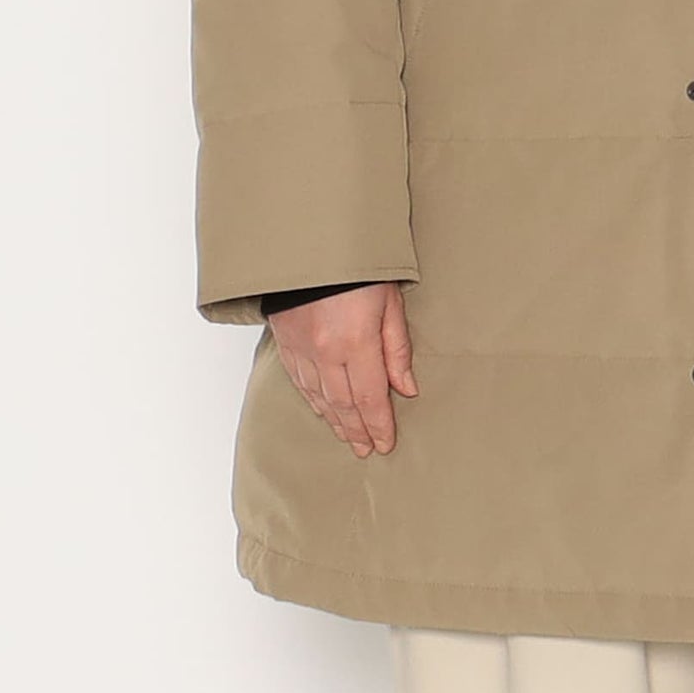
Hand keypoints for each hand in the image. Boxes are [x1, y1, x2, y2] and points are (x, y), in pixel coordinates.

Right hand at [268, 281, 417, 457]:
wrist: (311, 243)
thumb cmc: (358, 266)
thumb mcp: (390, 301)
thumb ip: (397, 348)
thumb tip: (407, 388)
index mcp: (356, 342)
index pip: (370, 397)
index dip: (379, 424)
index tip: (386, 444)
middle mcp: (325, 352)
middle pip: (344, 404)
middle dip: (358, 430)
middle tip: (367, 450)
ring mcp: (302, 349)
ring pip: (320, 397)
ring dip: (336, 421)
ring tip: (349, 438)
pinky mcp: (286, 341)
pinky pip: (300, 381)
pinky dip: (313, 400)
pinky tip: (322, 410)